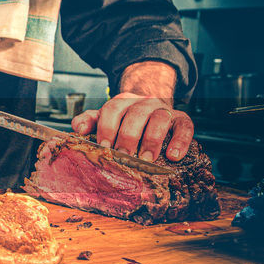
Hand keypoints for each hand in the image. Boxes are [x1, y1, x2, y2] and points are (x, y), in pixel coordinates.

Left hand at [72, 92, 193, 161]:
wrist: (152, 108)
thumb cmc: (124, 120)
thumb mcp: (105, 118)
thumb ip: (89, 121)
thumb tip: (78, 128)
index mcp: (122, 103)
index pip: (113, 109)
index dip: (108, 127)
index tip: (105, 147)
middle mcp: (144, 103)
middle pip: (136, 114)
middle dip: (129, 136)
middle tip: (124, 157)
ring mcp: (164, 110)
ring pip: (160, 118)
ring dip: (152, 139)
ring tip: (147, 159)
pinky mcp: (181, 119)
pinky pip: (185, 126)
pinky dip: (180, 141)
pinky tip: (174, 156)